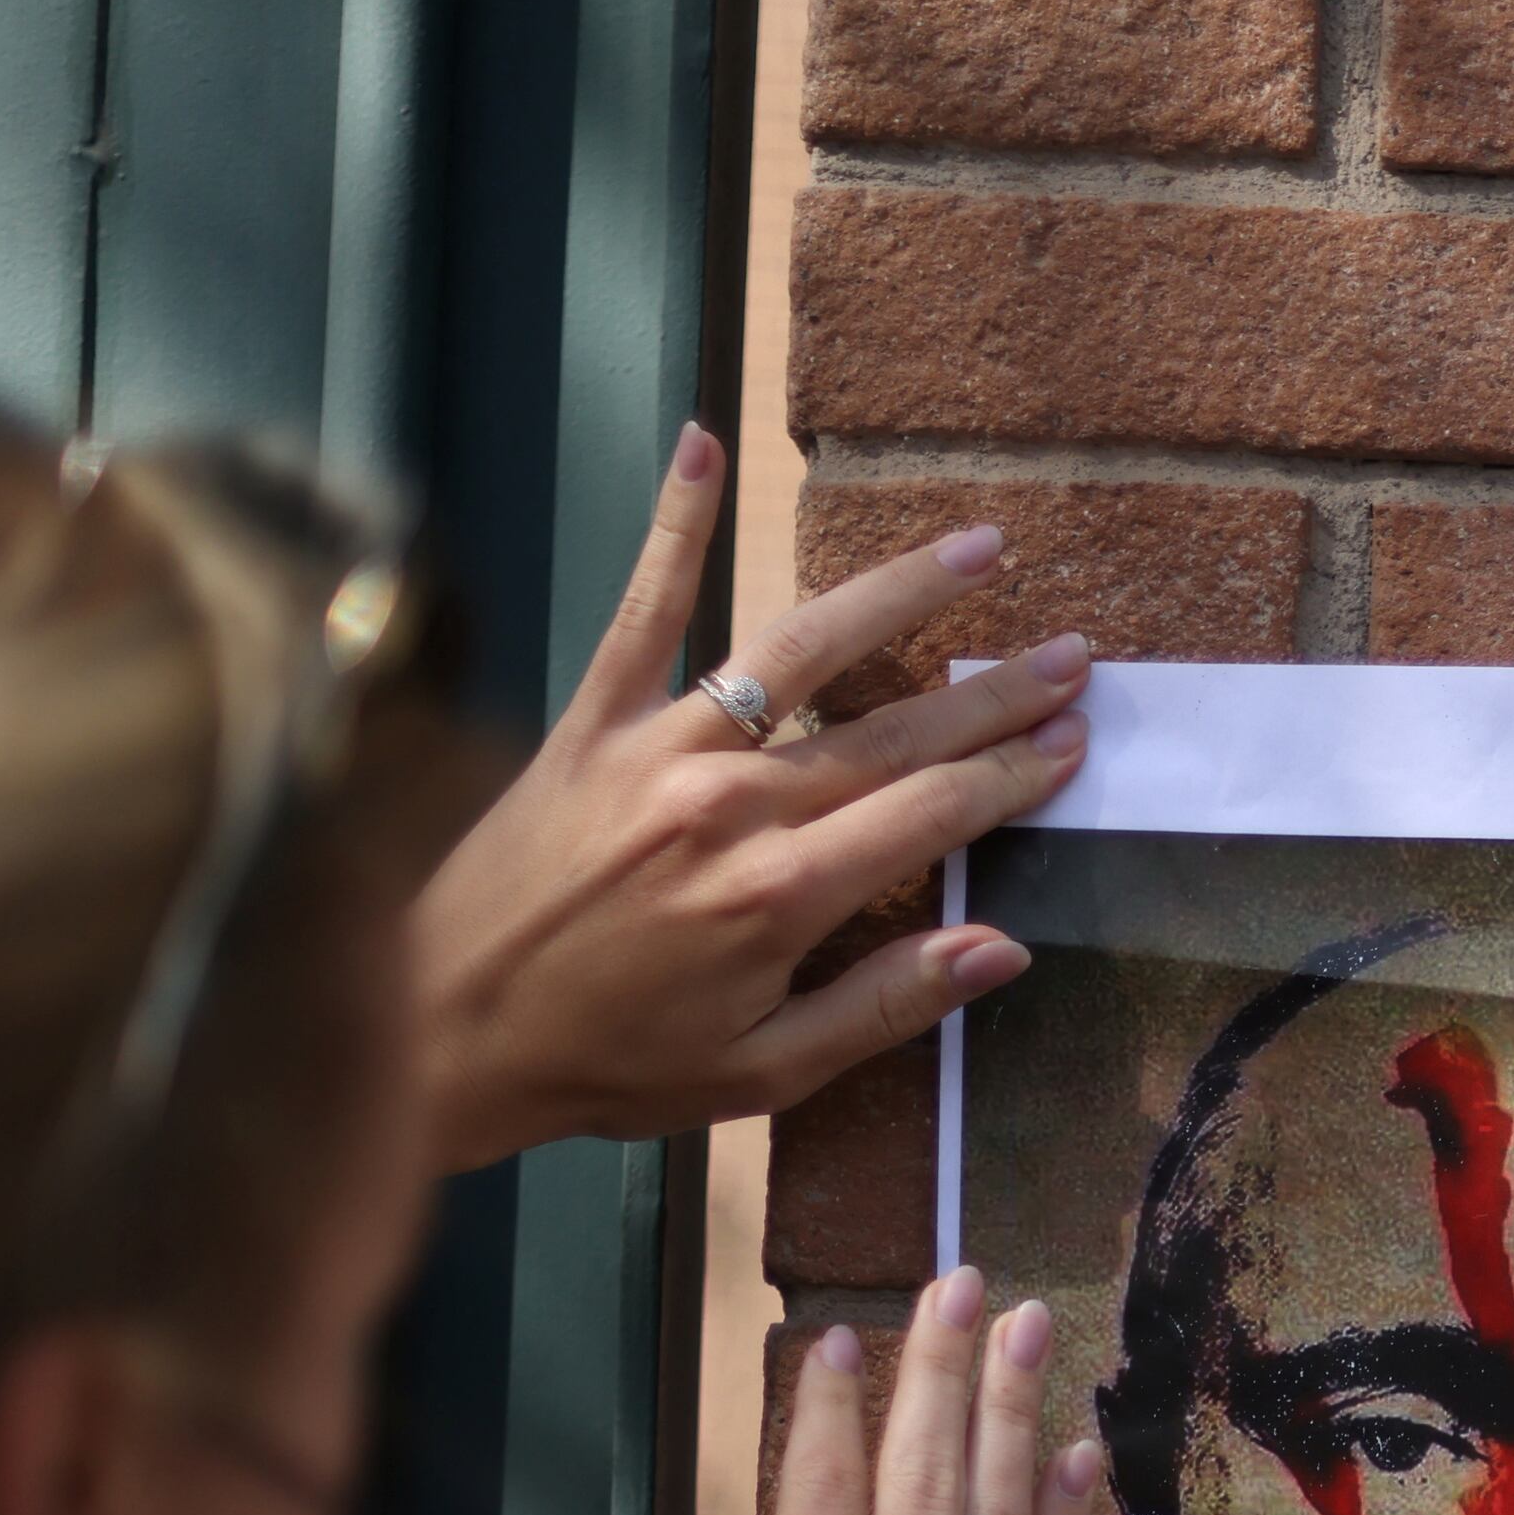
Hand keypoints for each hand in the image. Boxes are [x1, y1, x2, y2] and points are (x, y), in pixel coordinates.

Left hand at [407, 426, 1091, 1172]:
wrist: (437, 1031)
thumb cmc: (609, 1067)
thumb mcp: (763, 1073)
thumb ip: (887, 1006)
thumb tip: (1002, 947)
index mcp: (780, 894)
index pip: (933, 813)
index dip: (1013, 776)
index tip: (1075, 741)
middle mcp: (729, 802)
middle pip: (894, 730)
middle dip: (996, 694)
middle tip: (1076, 655)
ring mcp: (657, 748)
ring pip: (800, 651)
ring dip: (898, 596)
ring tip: (978, 550)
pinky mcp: (590, 722)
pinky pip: (642, 612)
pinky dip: (673, 525)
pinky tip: (701, 442)